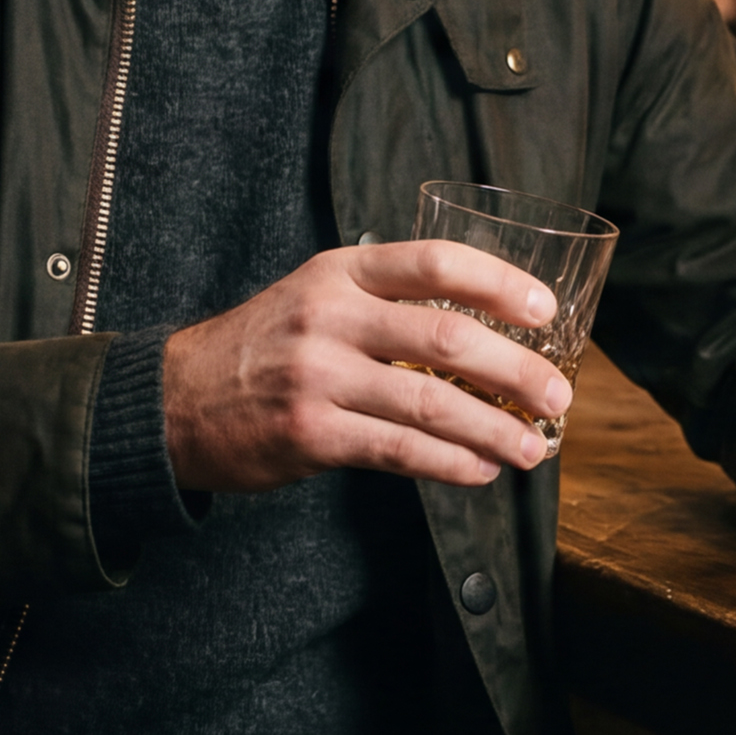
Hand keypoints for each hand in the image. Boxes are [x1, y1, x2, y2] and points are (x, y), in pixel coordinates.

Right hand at [159, 241, 564, 492]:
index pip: (434, 264)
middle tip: (559, 396)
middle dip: (518, 371)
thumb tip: (485, 335)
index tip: (545, 309)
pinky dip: (450, 464)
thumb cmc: (263, 348)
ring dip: (495, 430)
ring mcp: (318, 377)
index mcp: (338, 273)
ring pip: (430, 405)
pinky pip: (399, 452)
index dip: (498, 284)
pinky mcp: (311, 434)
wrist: (175, 401)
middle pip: (447, 339)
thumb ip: (384, 303)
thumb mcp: (314, 296)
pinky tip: (480, 470)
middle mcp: (329, 317)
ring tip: (533, 447)